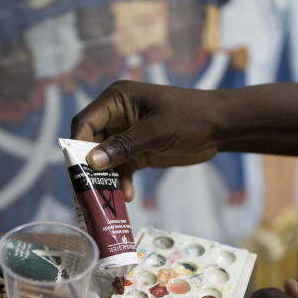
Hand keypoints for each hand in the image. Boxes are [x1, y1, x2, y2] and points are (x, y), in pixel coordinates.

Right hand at [70, 80, 220, 200]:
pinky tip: (128, 195)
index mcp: (117, 99)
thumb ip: (123, 146)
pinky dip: (122, 181)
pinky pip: (122, 168)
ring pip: (105, 158)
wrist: (220, 126)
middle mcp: (117, 115)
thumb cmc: (189, 118)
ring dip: (107, 178)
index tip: (78, 168)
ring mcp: (128, 134)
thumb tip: (92, 161)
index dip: (78, 143)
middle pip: (91, 142)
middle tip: (88, 189)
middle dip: (90, 166)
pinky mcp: (139, 150)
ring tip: (108, 197)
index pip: (86, 121)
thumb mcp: (156, 132)